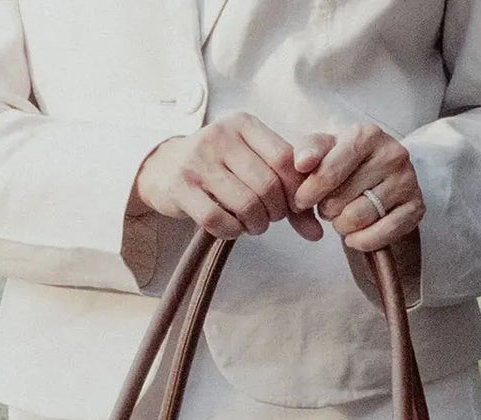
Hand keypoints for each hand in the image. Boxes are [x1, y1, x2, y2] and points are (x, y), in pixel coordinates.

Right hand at [132, 113, 322, 240]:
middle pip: (267, 186)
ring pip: (246, 204)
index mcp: (244, 125)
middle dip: (275, 212)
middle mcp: (221, 137)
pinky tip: (232, 228)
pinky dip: (232, 232)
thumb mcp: (250, 162)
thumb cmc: (218, 167)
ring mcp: (199, 162)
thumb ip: (285, 189)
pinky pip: (218, 220)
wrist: (164, 167)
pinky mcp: (181, 188)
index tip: (293, 206)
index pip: (285, 158)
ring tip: (253, 224)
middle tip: (269, 218)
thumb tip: (317, 233)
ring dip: (256, 225)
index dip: (296, 190)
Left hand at [291, 123, 424, 252]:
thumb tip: (301, 163)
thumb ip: (309, 150)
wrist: (382, 176)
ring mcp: (407, 181)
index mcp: (366, 135)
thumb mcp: (325, 150)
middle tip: (330, 206)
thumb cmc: (347, 163)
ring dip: (342, 226)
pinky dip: (362, 241)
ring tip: (342, 217)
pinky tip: (355, 236)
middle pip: (340, 200)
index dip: (308, 193)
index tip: (302, 201)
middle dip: (327, 210)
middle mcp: (392, 154)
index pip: (328, 173)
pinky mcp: (416, 207)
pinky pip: (382, 235)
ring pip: (358, 219)